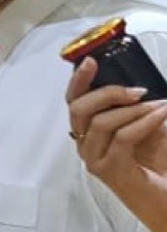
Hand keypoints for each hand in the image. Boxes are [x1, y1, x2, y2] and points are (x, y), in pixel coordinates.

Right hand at [66, 57, 166, 191]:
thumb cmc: (159, 163)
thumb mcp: (149, 125)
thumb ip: (138, 108)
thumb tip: (139, 85)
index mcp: (90, 133)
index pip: (74, 102)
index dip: (78, 80)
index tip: (91, 61)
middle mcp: (86, 145)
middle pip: (79, 109)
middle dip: (107, 92)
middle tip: (137, 90)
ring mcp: (94, 159)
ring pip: (100, 122)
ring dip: (133, 109)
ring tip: (160, 106)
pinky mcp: (110, 170)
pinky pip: (122, 137)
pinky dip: (144, 121)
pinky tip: (161, 115)